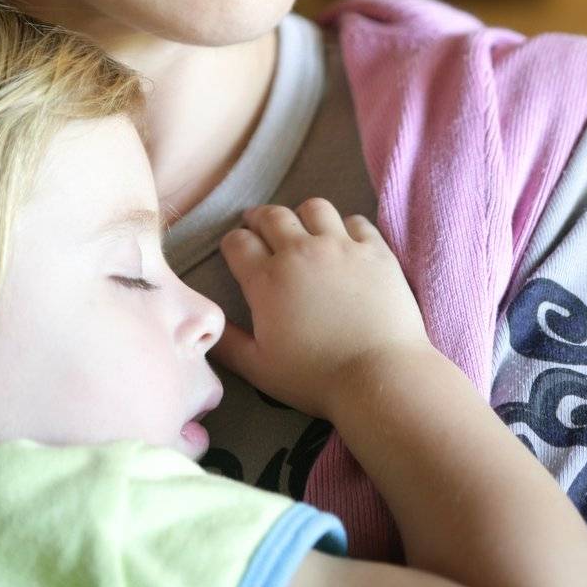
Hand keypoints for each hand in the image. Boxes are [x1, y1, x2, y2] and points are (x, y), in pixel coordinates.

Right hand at [210, 198, 432, 421]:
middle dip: (259, 218)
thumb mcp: (258, 368)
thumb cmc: (315, 378)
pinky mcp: (375, 250)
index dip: (232, 243)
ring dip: (303, 216)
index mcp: (267, 280)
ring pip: (314, 208)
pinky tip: (345, 242)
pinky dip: (346, 227)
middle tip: (259, 226)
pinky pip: (356, 221)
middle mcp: (300, 252)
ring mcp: (341, 247)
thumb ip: (228, 344)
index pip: (238, 242)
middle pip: (272, 216)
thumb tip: (207, 327)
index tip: (235, 250)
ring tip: (304, 228)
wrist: (378, 376)